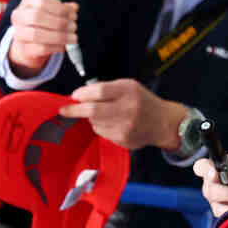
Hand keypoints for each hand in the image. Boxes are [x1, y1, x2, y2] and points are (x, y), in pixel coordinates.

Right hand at [6, 0, 77, 76]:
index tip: (73, 14)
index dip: (60, 8)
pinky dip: (55, 47)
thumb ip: (63, 9)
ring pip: (37, 34)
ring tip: (73, 37)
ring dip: (59, 36)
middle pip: (36, 16)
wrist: (28, 42)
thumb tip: (74, 7)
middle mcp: (19, 16)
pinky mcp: (23, 49)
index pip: (41, 1)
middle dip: (59, 22)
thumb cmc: (42, 23)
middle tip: (73, 26)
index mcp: (28, 2)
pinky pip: (40, 48)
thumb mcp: (52, 12)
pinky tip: (64, 46)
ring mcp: (19, 33)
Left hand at [59, 79, 186, 150]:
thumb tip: (79, 95)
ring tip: (104, 113)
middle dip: (75, 110)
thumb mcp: (128, 86)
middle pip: (93, 110)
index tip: (73, 96)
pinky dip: (101, 126)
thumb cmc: (142, 101)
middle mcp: (128, 110)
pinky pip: (102, 132)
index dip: (82, 94)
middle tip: (64, 110)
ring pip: (95, 122)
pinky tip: (113, 123)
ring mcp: (126, 127)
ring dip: (91, 118)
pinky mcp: (123, 140)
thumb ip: (105, 88)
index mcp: (129, 91)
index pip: (99, 91)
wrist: (163, 123)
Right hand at [196, 153, 227, 215]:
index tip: (214, 173)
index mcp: (214, 168)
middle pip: (210, 191)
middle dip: (226, 193)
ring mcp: (217, 201)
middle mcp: (212, 185)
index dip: (205, 171)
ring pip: (217, 207)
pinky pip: (226, 217)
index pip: (201, 167)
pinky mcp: (226, 212)